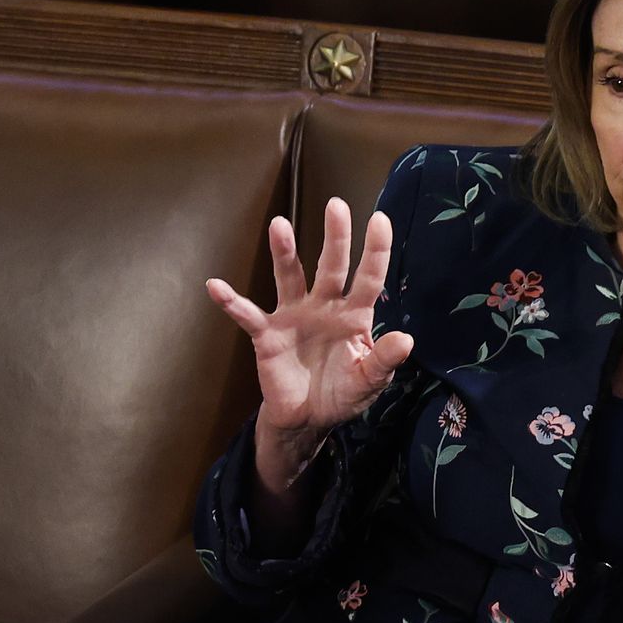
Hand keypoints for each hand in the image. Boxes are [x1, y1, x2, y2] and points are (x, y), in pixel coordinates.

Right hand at [206, 198, 413, 490]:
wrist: (308, 418)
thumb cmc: (342, 393)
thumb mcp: (370, 380)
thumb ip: (385, 360)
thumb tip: (406, 339)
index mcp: (354, 315)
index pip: (368, 278)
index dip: (376, 250)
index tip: (380, 218)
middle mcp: (324, 307)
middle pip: (332, 266)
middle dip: (335, 237)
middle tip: (335, 204)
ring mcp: (294, 316)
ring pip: (290, 277)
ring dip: (285, 253)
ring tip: (279, 225)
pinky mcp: (267, 334)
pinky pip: (248, 315)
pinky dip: (232, 302)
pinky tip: (216, 287)